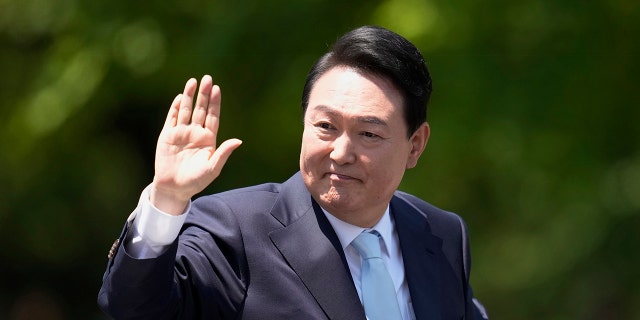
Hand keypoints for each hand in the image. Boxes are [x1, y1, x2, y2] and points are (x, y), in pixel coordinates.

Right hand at [150, 75, 241, 214]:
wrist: (174, 188)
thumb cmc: (196, 180)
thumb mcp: (213, 168)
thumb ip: (223, 153)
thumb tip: (238, 140)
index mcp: (208, 139)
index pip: (212, 116)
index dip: (215, 103)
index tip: (217, 89)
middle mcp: (195, 133)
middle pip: (200, 109)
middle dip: (204, 95)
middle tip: (207, 78)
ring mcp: (181, 133)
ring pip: (186, 111)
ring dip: (189, 96)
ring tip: (193, 81)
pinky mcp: (167, 136)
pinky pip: (172, 119)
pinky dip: (175, 108)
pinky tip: (180, 97)